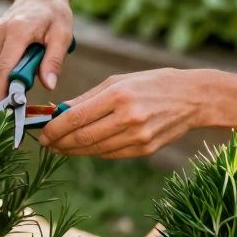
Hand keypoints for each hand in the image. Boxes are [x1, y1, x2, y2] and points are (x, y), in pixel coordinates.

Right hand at [0, 0, 74, 102]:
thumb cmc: (55, 13)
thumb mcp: (63, 35)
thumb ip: (55, 60)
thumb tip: (48, 85)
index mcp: (16, 31)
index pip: (2, 69)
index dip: (2, 93)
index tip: (10, 111)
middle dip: (0, 94)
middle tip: (17, 107)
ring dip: (0, 84)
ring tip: (21, 87)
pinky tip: (15, 73)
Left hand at [39, 69, 209, 158]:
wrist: (193, 98)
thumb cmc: (152, 83)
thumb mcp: (119, 81)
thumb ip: (88, 98)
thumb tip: (59, 111)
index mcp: (119, 95)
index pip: (77, 117)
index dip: (55, 129)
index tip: (43, 133)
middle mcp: (128, 117)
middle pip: (83, 137)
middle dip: (59, 143)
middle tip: (46, 144)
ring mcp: (138, 136)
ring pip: (95, 150)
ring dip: (73, 151)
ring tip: (60, 147)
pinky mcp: (145, 149)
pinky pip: (111, 154)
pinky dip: (93, 152)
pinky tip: (82, 149)